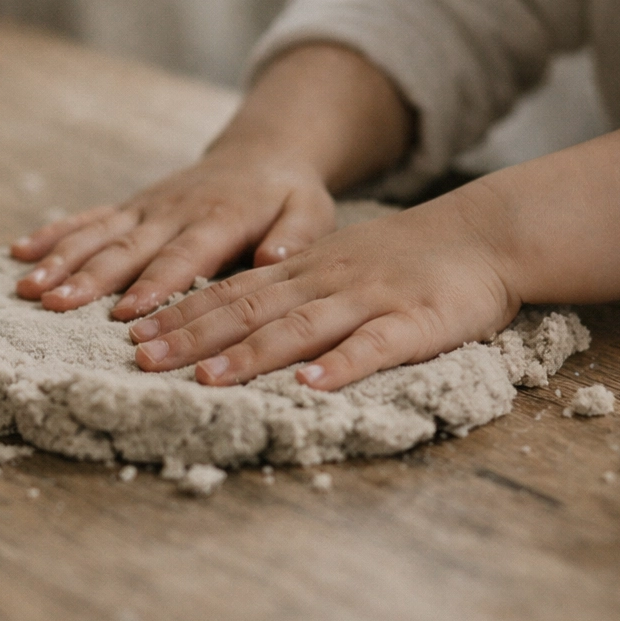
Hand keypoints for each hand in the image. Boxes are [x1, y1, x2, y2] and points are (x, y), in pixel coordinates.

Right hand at [11, 149, 337, 320]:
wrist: (262, 152)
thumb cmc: (289, 194)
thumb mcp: (312, 210)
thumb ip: (296, 235)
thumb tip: (275, 259)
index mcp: (219, 217)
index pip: (183, 256)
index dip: (154, 284)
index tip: (125, 312)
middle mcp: (174, 211)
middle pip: (127, 249)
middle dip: (88, 278)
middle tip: (54, 304)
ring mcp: (146, 207)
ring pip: (98, 235)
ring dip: (60, 260)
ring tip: (28, 288)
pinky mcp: (131, 207)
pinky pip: (88, 219)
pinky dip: (53, 234)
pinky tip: (18, 252)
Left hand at [125, 185, 518, 389]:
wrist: (485, 234)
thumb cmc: (407, 260)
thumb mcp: (338, 265)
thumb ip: (291, 289)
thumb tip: (231, 322)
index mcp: (304, 272)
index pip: (230, 292)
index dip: (181, 314)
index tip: (134, 336)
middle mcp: (326, 282)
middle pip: (250, 310)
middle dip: (193, 336)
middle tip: (143, 360)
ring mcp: (369, 300)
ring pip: (300, 327)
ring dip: (251, 354)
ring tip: (208, 378)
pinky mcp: (415, 321)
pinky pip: (375, 345)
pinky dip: (342, 365)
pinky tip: (312, 386)